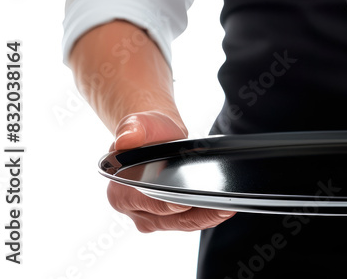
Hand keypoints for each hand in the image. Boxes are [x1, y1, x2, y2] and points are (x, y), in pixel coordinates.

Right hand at [106, 110, 236, 232]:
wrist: (155, 137)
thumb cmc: (147, 131)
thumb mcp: (138, 123)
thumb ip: (132, 129)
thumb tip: (126, 139)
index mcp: (120, 192)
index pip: (148, 202)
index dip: (169, 203)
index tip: (189, 202)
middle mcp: (132, 210)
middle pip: (169, 218)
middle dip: (197, 215)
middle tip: (223, 208)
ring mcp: (149, 217)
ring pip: (181, 224)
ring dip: (205, 218)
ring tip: (227, 209)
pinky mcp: (165, 219)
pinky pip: (187, 221)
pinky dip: (205, 217)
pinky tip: (221, 210)